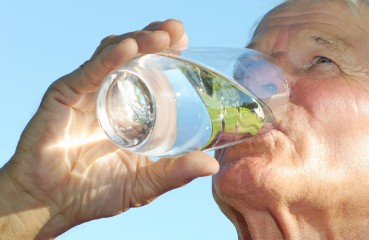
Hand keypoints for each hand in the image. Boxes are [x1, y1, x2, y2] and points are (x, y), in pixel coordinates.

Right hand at [0, 19, 218, 238]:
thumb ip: (176, 173)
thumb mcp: (145, 183)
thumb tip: (212, 165)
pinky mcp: (65, 96)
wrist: (51, 204)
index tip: (186, 43)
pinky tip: (128, 47)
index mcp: (130, 110)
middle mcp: (110, 95)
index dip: (168, 55)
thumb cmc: (95, 193)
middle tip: (177, 29)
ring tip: (162, 35)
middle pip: (134, 57)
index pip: (151, 73)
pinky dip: (109, 58)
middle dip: (157, 39)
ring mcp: (88, 93)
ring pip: (113, 56)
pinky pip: (89, 71)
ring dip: (138, 41)